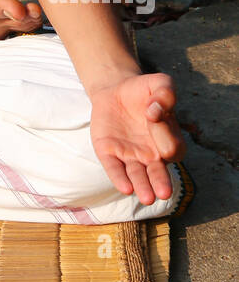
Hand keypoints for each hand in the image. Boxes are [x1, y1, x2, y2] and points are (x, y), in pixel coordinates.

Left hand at [89, 72, 185, 204]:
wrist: (116, 90)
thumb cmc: (144, 91)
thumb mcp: (160, 83)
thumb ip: (166, 93)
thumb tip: (155, 111)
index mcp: (168, 140)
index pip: (172, 147)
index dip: (165, 134)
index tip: (155, 115)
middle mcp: (152, 154)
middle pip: (159, 173)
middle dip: (161, 182)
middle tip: (164, 193)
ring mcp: (130, 156)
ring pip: (138, 176)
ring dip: (142, 186)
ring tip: (146, 197)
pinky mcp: (109, 153)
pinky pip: (115, 169)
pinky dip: (119, 178)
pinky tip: (125, 187)